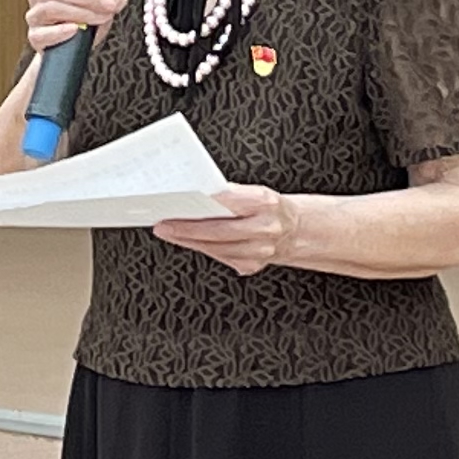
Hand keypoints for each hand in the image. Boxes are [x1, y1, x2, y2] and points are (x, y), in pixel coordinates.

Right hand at [25, 0, 126, 53]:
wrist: (70, 50)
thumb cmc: (82, 21)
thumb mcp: (101, 7)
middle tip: (108, 6)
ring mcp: (34, 15)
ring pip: (52, 8)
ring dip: (81, 13)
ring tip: (99, 18)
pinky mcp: (34, 36)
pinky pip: (43, 33)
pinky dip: (60, 32)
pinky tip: (75, 30)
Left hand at [151, 185, 293, 278]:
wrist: (294, 230)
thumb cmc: (269, 208)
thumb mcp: (255, 192)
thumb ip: (230, 194)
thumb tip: (197, 193)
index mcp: (265, 202)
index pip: (229, 202)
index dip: (203, 204)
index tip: (179, 203)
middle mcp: (266, 228)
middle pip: (219, 231)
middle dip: (187, 229)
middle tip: (164, 224)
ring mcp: (260, 251)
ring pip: (216, 247)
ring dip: (189, 240)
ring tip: (169, 232)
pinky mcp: (252, 266)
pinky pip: (220, 257)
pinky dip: (202, 248)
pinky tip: (188, 241)